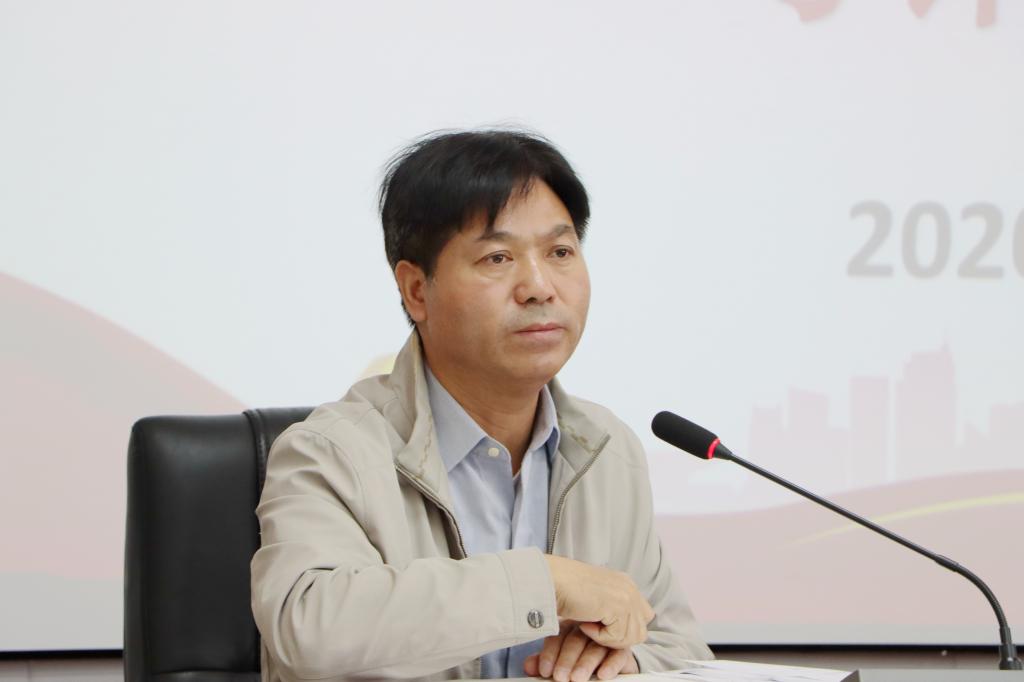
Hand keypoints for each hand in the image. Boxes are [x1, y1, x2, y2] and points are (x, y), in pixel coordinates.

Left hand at [524, 620, 639, 680]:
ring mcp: (605, 636)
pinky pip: (617, 653)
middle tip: (560, 677)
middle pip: (576, 639)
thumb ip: (546, 663)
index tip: (545, 671)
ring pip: (595, 646)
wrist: (610, 665)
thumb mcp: (560, 661)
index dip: (550, 653)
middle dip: (567, 660)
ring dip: (586, 663)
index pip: (558, 635)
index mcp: (569, 626)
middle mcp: (587, 628)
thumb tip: (528, 667)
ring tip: (577, 678)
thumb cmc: (580, 660)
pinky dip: (610, 664)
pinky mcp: (622, 647)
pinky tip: (603, 674)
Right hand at [544, 555, 653, 648]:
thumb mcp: (595, 597)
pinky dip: (599, 637)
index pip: (644, 616)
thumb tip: (623, 630)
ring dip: (608, 638)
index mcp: (625, 583)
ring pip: (632, 637)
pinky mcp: (618, 607)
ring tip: (587, 625)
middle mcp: (630, 588)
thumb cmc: (564, 589)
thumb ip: (612, 608)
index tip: (601, 626)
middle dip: (619, 638)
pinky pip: (617, 637)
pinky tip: (585, 623)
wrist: (550, 580)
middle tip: (595, 629)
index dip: (626, 629)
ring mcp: (626, 596)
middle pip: (641, 630)